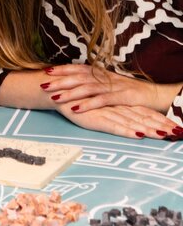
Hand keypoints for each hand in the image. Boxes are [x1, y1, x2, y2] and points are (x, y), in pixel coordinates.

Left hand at [40, 64, 178, 112]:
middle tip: (43, 84)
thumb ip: (93, 82)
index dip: (63, 69)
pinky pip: (102, 101)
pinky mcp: (121, 97)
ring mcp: (113, 87)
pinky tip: (74, 109)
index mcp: (101, 73)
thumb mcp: (109, 84)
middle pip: (79, 77)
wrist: (154, 95)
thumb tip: (74, 81)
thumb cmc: (129, 91)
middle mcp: (105, 78)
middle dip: (60, 80)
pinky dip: (87, 104)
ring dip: (70, 93)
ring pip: (87, 88)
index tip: (46, 70)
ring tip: (54, 97)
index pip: (78, 68)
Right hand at [55, 101, 180, 138]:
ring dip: (150, 129)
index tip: (177, 127)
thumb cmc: (74, 97)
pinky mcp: (94, 117)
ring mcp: (106, 111)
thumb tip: (125, 118)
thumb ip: (111, 109)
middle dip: (162, 126)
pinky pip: (113, 125)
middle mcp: (115, 106)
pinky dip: (127, 130)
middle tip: (179, 133)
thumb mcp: (97, 103)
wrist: (54, 89)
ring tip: (166, 136)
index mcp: (118, 102)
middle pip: (143, 117)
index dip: (161, 119)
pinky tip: (138, 134)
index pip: (144, 112)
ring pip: (133, 121)